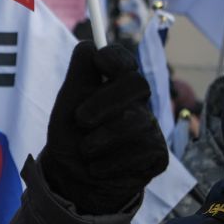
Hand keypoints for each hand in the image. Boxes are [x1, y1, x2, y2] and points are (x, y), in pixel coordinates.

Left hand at [40, 41, 168, 213]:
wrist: (72, 178)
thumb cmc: (70, 135)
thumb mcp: (67, 103)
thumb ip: (78, 73)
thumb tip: (88, 45)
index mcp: (114, 85)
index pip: (123, 60)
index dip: (115, 58)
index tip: (99, 63)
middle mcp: (137, 103)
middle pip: (136, 84)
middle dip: (103, 103)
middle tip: (80, 120)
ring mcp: (150, 128)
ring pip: (134, 123)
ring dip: (98, 140)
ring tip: (84, 151)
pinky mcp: (157, 155)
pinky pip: (139, 153)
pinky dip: (109, 163)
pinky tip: (97, 168)